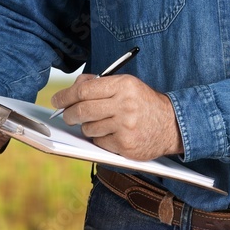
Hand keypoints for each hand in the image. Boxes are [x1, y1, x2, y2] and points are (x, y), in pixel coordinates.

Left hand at [51, 74, 183, 160]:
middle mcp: (125, 105)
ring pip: (88, 128)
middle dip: (69, 114)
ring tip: (100, 122)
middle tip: (67, 115)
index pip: (84, 90)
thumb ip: (100, 84)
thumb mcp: (127, 85)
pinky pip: (99, 142)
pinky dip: (100, 138)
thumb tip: (72, 88)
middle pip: (82, 110)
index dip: (65, 96)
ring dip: (87, 127)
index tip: (57, 100)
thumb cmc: (144, 103)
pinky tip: (112, 133)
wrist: (173, 125)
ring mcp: (126, 127)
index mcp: (124, 86)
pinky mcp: (126, 145)